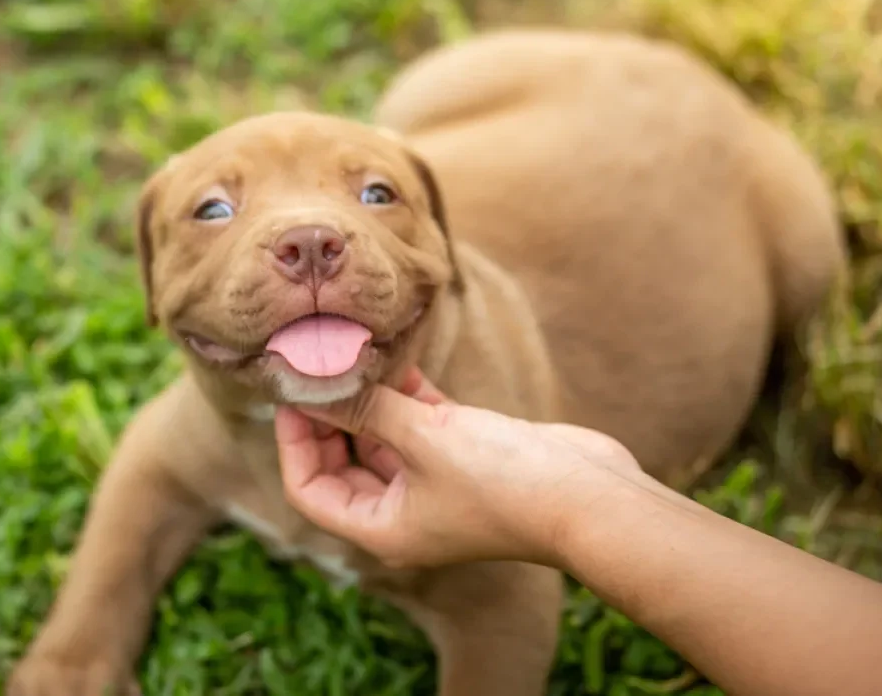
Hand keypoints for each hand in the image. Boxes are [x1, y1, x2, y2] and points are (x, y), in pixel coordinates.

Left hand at [274, 368, 645, 568]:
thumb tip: (313, 381)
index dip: (294, 443)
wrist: (590, 495)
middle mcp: (403, 511)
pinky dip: (405, 393)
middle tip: (313, 367)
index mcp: (382, 529)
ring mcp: (434, 483)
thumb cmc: (503, 483)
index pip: (310, 491)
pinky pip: (418, 423)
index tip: (291, 395)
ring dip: (366, 399)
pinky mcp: (464, 455)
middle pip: (341, 463)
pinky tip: (393, 356)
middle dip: (327, 417)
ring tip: (347, 352)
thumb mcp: (422, 440)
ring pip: (381, 438)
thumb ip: (366, 409)